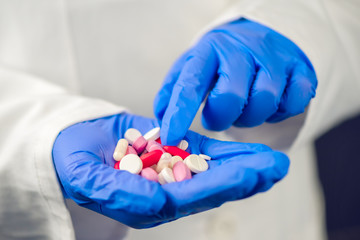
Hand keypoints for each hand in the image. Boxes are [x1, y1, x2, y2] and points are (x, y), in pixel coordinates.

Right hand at [52, 113, 288, 227]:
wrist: (73, 143)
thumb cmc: (73, 162)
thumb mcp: (85, 177)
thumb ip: (116, 193)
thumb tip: (157, 204)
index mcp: (146, 204)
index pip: (189, 197)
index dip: (221, 185)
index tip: (251, 174)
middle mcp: (164, 193)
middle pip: (210, 187)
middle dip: (244, 177)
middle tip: (277, 167)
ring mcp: (171, 173)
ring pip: (212, 172)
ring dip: (244, 165)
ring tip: (275, 161)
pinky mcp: (172, 154)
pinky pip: (203, 154)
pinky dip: (227, 152)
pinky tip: (251, 150)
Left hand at [154, 18, 316, 144]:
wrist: (263, 35)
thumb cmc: (223, 59)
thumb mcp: (194, 66)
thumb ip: (175, 89)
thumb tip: (161, 117)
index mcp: (210, 50)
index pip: (191, 85)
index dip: (180, 114)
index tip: (171, 138)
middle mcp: (243, 49)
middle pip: (231, 96)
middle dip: (222, 118)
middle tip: (220, 116)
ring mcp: (275, 58)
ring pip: (264, 102)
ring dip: (251, 117)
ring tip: (244, 109)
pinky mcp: (301, 70)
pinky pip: (294, 103)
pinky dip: (281, 113)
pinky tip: (270, 106)